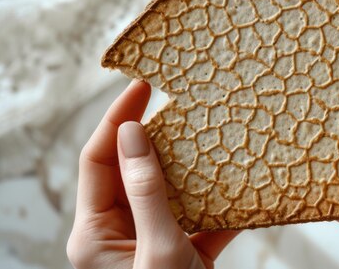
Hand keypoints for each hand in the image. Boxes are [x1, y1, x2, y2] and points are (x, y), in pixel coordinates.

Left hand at [67, 80, 238, 268]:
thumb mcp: (159, 250)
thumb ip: (146, 193)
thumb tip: (132, 134)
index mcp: (95, 234)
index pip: (98, 160)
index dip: (117, 119)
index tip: (141, 86)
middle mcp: (119, 233)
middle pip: (134, 171)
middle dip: (160, 139)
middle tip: (180, 105)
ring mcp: (150, 241)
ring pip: (168, 190)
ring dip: (192, 168)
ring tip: (212, 137)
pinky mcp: (182, 252)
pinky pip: (199, 216)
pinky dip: (220, 203)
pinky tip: (242, 185)